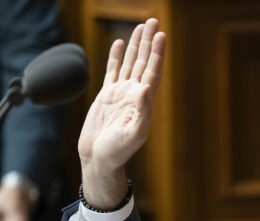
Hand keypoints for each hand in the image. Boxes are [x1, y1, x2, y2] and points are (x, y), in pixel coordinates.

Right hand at [78, 18, 165, 208]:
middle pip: (143, 62)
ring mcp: (120, 94)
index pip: (153, 72)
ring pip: (130, 63)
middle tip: (153, 21)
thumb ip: (141, 113)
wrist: (99, 160)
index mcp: (143, 103)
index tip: (161, 36)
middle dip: (148, 42)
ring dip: (136, 45)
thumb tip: (146, 89)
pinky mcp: (106, 96)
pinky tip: (119, 44)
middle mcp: (134, 95)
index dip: (157, 54)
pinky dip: (116, 56)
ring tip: (140, 26)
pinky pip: (112, 71)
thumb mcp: (132, 135)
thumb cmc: (116, 153)